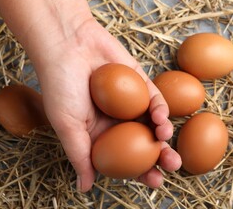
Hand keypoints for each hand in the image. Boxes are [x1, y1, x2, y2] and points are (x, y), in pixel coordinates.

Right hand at [35, 18, 181, 191]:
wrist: (67, 44)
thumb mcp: (67, 126)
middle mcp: (116, 121)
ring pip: (153, 123)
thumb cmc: (60, 86)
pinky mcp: (139, 83)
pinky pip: (154, 99)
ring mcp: (129, 103)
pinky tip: (161, 119)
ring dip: (163, 135)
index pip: (124, 160)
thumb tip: (85, 188)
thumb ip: (80, 156)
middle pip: (143, 144)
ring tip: (166, 142)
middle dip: (159, 157)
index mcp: (99, 135)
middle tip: (172, 166)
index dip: (140, 173)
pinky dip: (161, 110)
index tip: (154, 182)